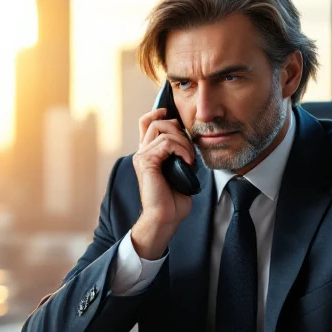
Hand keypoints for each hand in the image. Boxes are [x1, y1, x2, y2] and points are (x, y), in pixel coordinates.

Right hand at [131, 108, 195, 258]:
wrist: (165, 217)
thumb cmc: (173, 200)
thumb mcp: (179, 171)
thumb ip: (179, 154)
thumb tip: (189, 142)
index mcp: (148, 154)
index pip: (146, 123)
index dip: (157, 113)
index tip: (171, 114)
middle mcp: (141, 153)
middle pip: (156, 122)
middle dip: (178, 130)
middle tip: (189, 150)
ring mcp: (142, 156)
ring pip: (164, 130)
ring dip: (183, 142)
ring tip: (190, 159)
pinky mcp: (146, 162)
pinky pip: (166, 143)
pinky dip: (181, 149)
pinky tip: (187, 162)